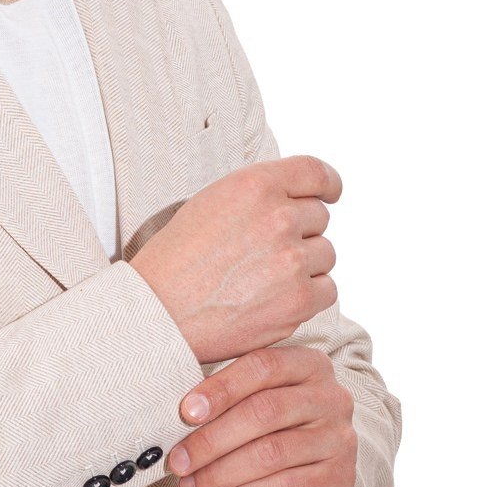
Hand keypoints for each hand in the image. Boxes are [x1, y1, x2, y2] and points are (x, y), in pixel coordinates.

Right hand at [129, 155, 340, 363]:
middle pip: (319, 219)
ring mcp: (291, 260)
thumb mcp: (208, 204)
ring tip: (264, 282)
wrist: (156, 313)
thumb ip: (256, 198)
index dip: (327, 185)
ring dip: (303, 267)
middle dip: (299, 234)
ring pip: (324, 255)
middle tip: (265, 256)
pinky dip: (308, 296)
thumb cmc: (172, 263)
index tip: (330, 194)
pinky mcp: (298, 300)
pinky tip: (276, 301)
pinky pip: (326, 290)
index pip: (315, 174)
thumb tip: (293, 202)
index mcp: (254, 186)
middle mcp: (278, 218)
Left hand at [167, 345, 355, 486]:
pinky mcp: (339, 479)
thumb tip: (179, 412)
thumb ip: (226, 398)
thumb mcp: (252, 405)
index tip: (186, 412)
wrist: (307, 485)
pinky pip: (285, 485)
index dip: (221, 388)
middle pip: (264, 411)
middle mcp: (332, 398)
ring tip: (191, 482)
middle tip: (179, 459)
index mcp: (309, 366)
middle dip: (212, 439)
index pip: (263, 366)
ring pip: (271, 452)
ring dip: (221, 471)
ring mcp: (339, 439)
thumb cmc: (271, 435)